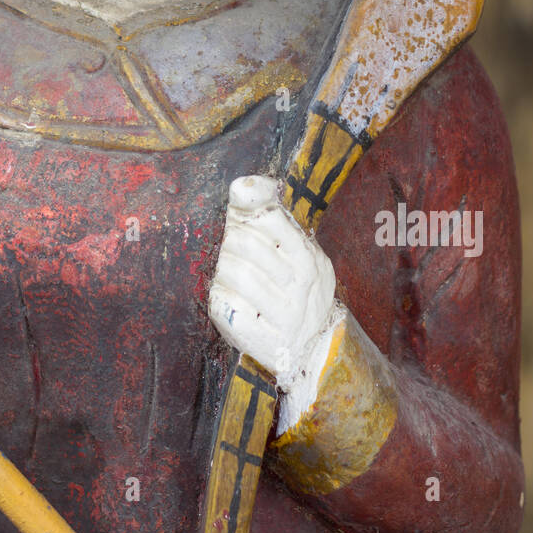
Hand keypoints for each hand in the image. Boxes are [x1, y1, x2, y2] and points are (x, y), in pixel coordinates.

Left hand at [209, 175, 337, 393]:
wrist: (313, 346)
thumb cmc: (291, 286)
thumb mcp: (291, 249)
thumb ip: (266, 216)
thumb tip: (243, 186)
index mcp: (308, 257)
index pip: (270, 219)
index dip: (246, 216)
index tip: (243, 224)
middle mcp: (303, 287)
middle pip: (244, 244)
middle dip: (230, 244)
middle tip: (231, 252)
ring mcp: (286, 318)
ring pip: (236, 275)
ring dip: (222, 271)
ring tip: (228, 274)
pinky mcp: (265, 343)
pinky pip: (227, 309)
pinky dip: (220, 298)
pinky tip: (228, 298)